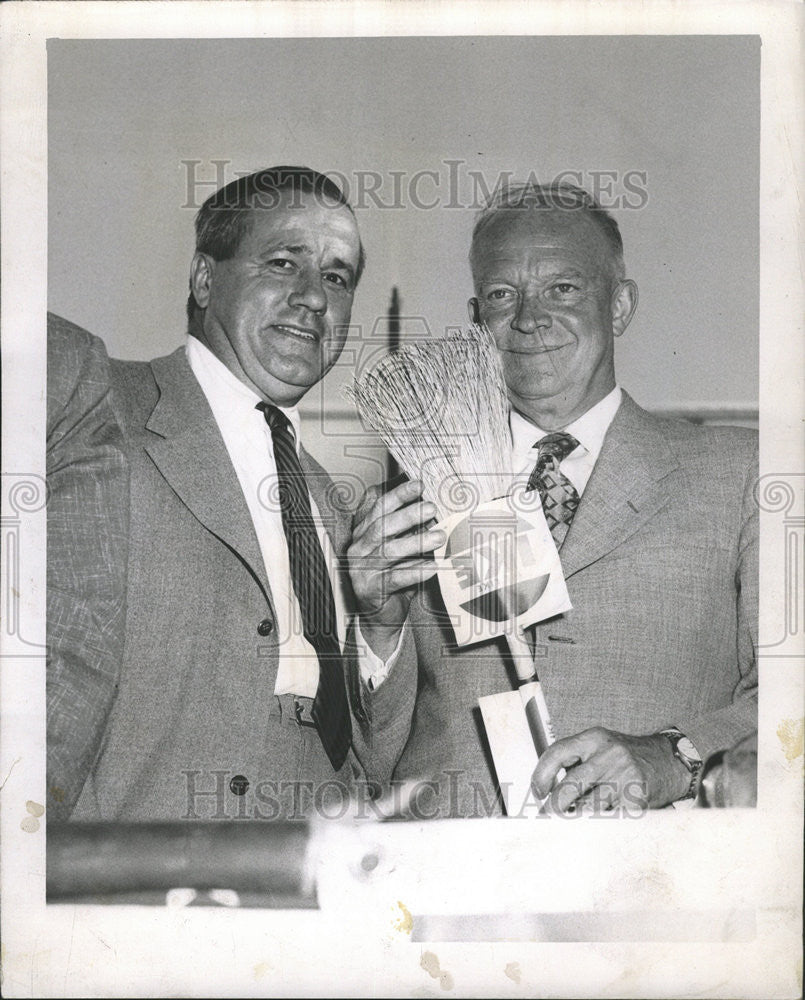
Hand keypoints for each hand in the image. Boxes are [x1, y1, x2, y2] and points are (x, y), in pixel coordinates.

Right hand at [348, 479, 445, 658]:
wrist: (378, 615)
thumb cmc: (390, 575)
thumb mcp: (396, 546)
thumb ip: (405, 526)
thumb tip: (429, 504)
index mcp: (362, 531)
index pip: (377, 507)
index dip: (397, 494)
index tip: (419, 484)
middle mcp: (358, 548)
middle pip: (381, 526)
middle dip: (407, 514)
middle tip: (432, 507)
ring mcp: (361, 569)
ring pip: (389, 551)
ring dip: (416, 542)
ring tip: (439, 536)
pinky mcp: (371, 590)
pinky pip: (395, 578)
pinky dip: (415, 571)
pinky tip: (433, 566)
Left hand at [531, 726, 691, 813]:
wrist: (667, 761)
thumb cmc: (626, 757)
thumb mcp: (600, 747)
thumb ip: (576, 760)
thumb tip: (546, 787)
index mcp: (594, 739)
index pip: (557, 753)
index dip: (542, 775)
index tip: (538, 791)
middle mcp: (609, 755)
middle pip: (570, 785)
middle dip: (555, 805)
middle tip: (549, 814)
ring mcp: (624, 777)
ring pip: (588, 807)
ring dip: (576, 818)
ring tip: (572, 821)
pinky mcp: (637, 798)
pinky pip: (609, 818)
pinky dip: (600, 824)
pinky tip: (599, 822)